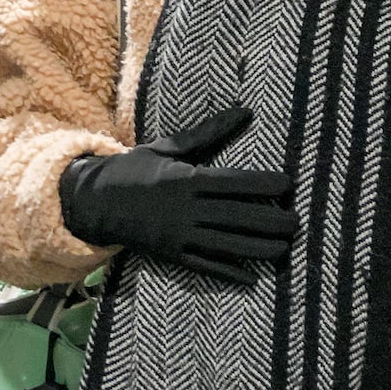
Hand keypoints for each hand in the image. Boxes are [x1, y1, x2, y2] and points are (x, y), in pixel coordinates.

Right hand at [57, 102, 294, 281]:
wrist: (93, 203)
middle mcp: (184, 210)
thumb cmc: (133, 169)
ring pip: (226, 246)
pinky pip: (204, 267)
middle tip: (297, 222)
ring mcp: (178, 236)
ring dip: (259, 249)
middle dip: (270, 221)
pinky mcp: (171, 255)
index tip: (288, 185)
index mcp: (184, 180)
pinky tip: (253, 278)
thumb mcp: (167, 147)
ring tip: (285, 249)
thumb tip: (244, 111)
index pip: (233, 183)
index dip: (263, 185)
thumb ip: (207, 133)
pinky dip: (229, 273)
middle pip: (236, 217)